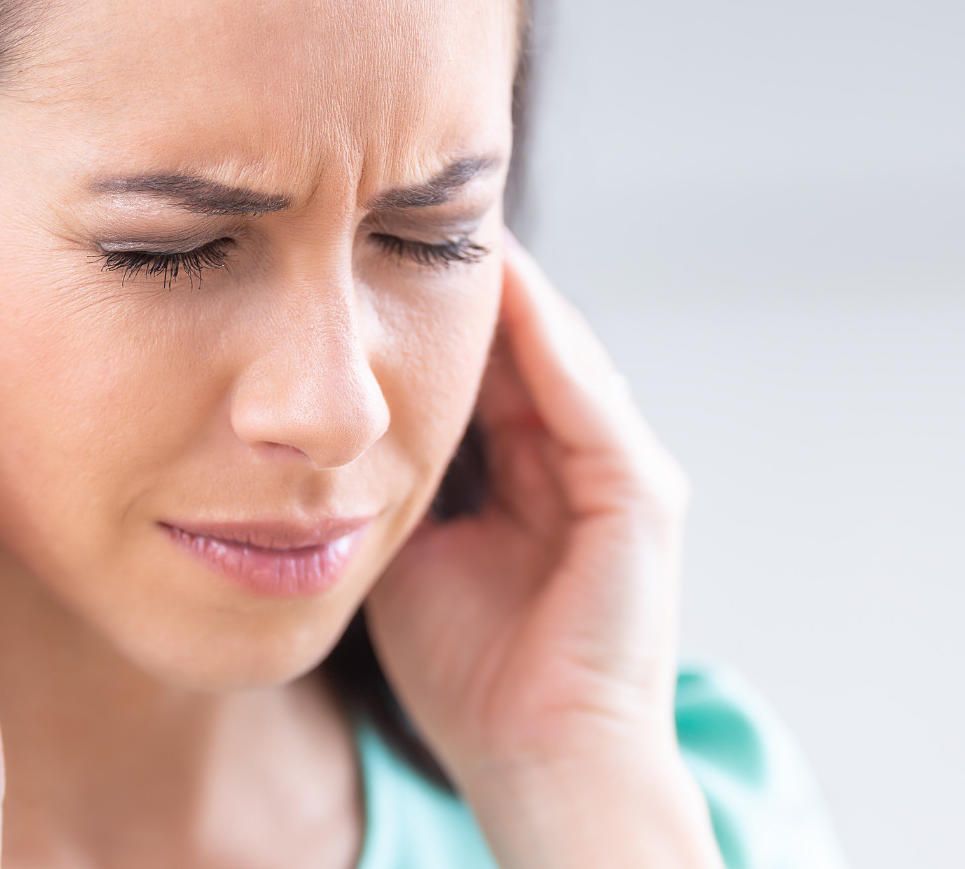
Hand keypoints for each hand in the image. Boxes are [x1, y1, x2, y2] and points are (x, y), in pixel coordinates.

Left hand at [366, 230, 719, 867]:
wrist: (535, 760)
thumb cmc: (468, 675)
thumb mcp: (408, 551)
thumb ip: (385, 481)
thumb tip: (323, 424)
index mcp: (529, 476)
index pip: (482, 369)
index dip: (427, 310)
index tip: (369, 251)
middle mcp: (580, 460)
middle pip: (519, 345)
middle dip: (462, 281)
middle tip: (404, 204)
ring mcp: (619, 471)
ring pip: (556, 352)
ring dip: (504, 289)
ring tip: (452, 218)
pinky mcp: (641, 491)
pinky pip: (585, 394)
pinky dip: (543, 337)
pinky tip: (498, 283)